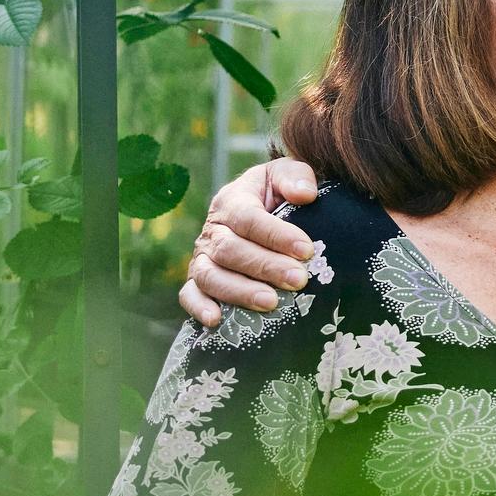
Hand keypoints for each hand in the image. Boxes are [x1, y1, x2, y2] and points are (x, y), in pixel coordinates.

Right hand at [178, 159, 319, 326]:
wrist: (261, 210)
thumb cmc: (278, 193)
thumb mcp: (287, 175)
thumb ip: (296, 177)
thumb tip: (304, 194)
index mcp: (232, 200)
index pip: (248, 218)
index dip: (276, 235)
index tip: (306, 250)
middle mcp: (212, 230)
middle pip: (231, 250)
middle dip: (266, 266)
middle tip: (299, 280)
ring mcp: (202, 257)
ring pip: (210, 276)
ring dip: (240, 291)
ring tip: (271, 302)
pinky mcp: (197, 280)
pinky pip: (189, 294)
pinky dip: (198, 307)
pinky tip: (217, 320)